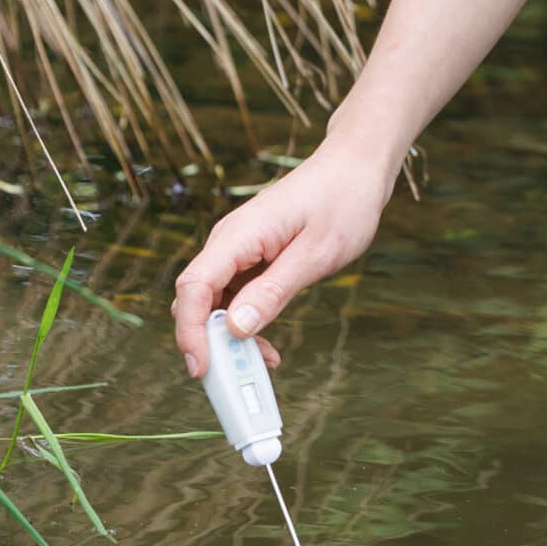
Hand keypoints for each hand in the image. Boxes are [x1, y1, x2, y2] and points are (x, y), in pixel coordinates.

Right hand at [172, 142, 393, 373]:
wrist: (355, 167)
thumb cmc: (342, 203)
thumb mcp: (315, 255)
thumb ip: (273, 291)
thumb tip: (235, 328)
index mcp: (238, 236)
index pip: (193, 286)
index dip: (191, 331)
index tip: (202, 367)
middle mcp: (229, 242)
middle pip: (196, 299)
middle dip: (208, 342)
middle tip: (238, 378)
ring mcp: (239, 249)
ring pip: (214, 303)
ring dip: (229, 338)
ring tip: (263, 362)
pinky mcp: (251, 257)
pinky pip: (234, 297)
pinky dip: (243, 323)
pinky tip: (266, 343)